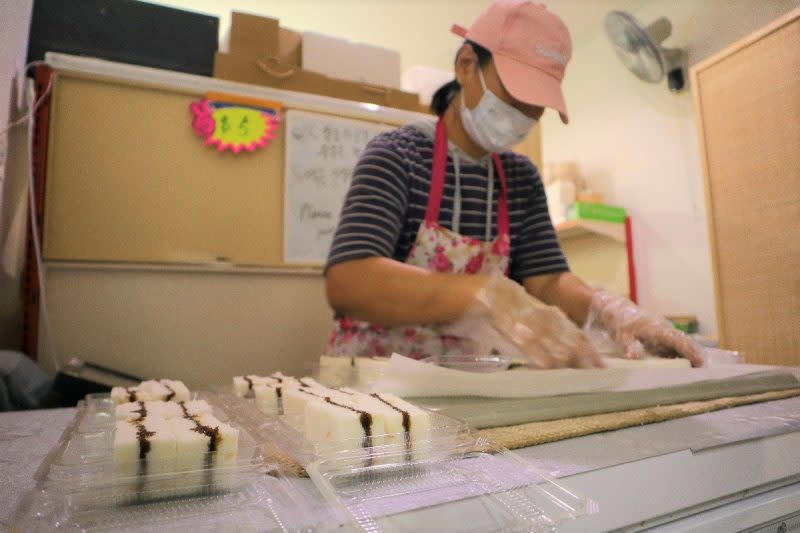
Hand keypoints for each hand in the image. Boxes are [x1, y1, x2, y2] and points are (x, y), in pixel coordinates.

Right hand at [445, 275, 603, 368]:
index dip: (574, 335)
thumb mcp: (484, 322)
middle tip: (595, 366)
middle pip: (553, 322)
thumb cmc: (452, 308)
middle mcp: (515, 295)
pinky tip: (547, 364)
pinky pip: (516, 334)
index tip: (591, 355)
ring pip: (539, 329)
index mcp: (517, 296)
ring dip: (560, 349)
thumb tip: (521, 357)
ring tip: (577, 367)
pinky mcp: (490, 308)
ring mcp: (503, 300)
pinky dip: (533, 350)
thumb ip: (503, 335)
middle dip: (577, 344)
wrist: (429, 292)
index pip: (553, 316)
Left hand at [586, 291, 702, 366]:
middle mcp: (665, 330)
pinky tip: (684, 369)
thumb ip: (628, 345)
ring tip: (698, 374)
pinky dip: (681, 356)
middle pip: (684, 343)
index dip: (689, 351)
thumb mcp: (621, 334)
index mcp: (658, 328)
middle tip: (704, 372)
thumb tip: (635, 357)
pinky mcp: (662, 338)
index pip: (677, 340)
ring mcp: (665, 333)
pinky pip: (674, 348)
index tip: (699, 362)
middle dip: (695, 355)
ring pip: (681, 345)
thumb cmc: (620, 322)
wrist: (617, 310)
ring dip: (689, 357)